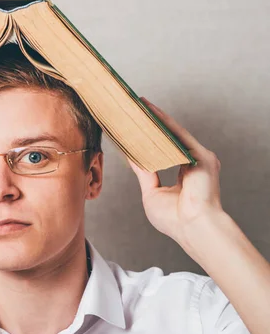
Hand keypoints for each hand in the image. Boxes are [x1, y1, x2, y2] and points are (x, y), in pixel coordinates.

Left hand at [128, 97, 223, 244]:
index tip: (133, 130)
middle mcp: (194, 164)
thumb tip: (131, 156)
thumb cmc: (174, 219)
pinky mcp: (202, 155)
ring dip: (155, 119)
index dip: (148, 141)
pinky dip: (164, 122)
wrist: (194, 228)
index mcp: (184, 175)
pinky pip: (178, 133)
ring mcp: (199, 158)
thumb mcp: (151, 193)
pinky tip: (150, 111)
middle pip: (169, 140)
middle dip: (151, 126)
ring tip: (137, 105)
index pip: (163, 153)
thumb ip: (144, 173)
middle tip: (132, 110)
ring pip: (173, 133)